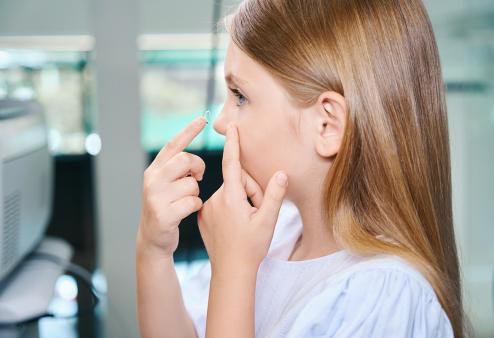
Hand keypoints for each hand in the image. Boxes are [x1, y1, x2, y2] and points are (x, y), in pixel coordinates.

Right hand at [137, 116, 206, 257]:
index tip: (203, 119)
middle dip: (198, 167)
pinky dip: (195, 207)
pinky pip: (193, 202)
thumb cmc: (166, 207)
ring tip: (186, 200)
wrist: (152, 239)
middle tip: (199, 176)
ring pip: (192, 184)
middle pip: (185, 159)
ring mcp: (156, 197)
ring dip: (196, 193)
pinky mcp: (163, 214)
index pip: (173, 145)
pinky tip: (186, 212)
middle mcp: (152, 180)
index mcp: (154, 169)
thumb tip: (193, 160)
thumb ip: (175, 170)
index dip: (189, 131)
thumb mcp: (165, 185)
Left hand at [197, 123, 288, 271]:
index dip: (233, 145)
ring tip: (247, 222)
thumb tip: (280, 173)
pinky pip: (220, 203)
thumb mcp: (268, 221)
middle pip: (237, 182)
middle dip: (250, 191)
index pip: (232, 164)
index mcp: (231, 197)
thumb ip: (274, 195)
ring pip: (229, 193)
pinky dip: (230, 208)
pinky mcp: (202, 217)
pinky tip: (234, 226)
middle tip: (258, 212)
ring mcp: (207, 209)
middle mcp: (215, 199)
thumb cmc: (251, 247)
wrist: (230, 271)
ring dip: (241, 201)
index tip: (231, 127)